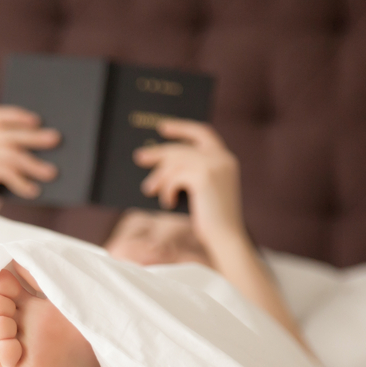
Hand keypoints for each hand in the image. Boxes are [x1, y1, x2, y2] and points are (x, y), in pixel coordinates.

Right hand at [0, 105, 59, 212]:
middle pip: (8, 134)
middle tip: (55, 139)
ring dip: (34, 165)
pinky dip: (22, 182)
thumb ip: (9, 157)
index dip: (15, 115)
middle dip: (33, 137)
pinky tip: (34, 192)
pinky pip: (8, 172)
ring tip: (52, 173)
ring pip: (11, 154)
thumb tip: (45, 144)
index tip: (36, 119)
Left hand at [133, 119, 244, 250]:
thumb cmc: (212, 220)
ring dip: (158, 178)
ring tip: (148, 190)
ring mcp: (214, 166)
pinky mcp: (204, 177)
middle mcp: (223, 158)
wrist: (226, 238)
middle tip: (139, 157)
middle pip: (182, 147)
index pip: (203, 132)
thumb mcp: (201, 192)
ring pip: (175, 163)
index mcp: (226, 159)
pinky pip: (174, 178)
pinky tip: (167, 203)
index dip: (182, 127)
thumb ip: (189, 174)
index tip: (163, 127)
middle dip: (158, 152)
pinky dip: (166, 190)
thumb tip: (159, 165)